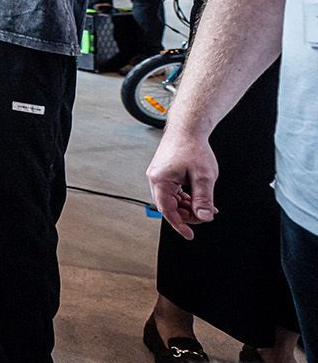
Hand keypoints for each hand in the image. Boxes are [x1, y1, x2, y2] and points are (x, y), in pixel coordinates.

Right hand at [147, 125, 218, 239]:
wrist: (187, 128)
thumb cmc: (192, 147)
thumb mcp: (204, 176)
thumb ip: (203, 199)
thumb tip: (204, 217)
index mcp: (160, 181)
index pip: (168, 211)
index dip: (180, 225)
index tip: (189, 234)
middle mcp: (155, 179)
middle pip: (169, 206)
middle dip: (187, 214)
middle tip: (205, 214)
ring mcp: (158, 175)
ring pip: (172, 199)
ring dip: (187, 205)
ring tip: (205, 205)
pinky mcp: (163, 172)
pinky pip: (172, 191)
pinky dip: (185, 197)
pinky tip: (197, 196)